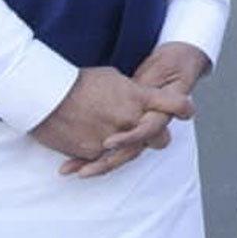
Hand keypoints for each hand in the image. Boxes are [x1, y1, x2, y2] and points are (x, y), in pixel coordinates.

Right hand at [32, 64, 194, 177]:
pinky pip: (104, 159)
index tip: (189, 111)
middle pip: (158, 136)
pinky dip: (100, 157)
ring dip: (128, 148)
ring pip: (132, 152)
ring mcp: (112, 138)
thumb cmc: (79, 82)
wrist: (47, 96)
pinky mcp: (92, 152)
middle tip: (157, 138)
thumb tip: (138, 99)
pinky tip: (93, 157)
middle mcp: (130, 119)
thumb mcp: (113, 78)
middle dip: (157, 136)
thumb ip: (132, 92)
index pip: (174, 104)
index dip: (184, 108)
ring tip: (119, 144)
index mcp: (138, 97)